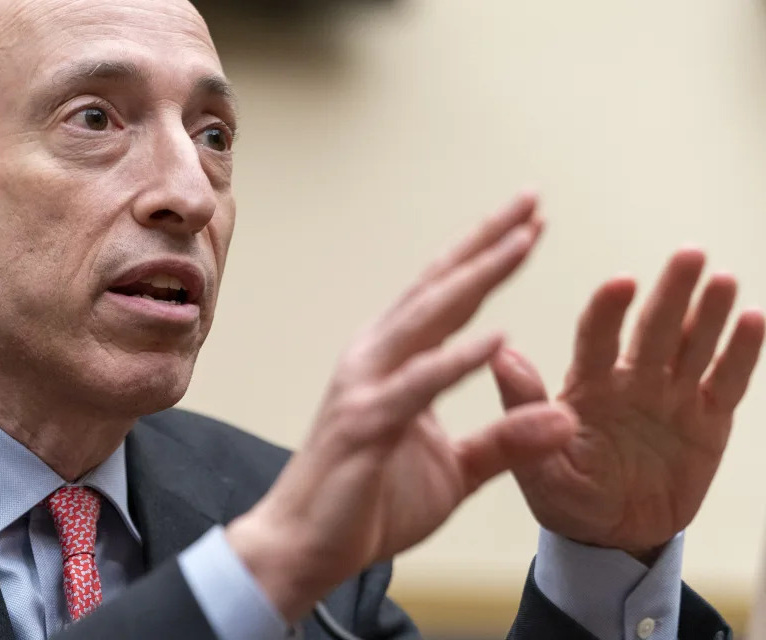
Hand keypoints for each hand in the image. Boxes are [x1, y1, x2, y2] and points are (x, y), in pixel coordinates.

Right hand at [226, 193, 577, 620]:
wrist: (302, 547)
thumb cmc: (369, 502)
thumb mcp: (455, 472)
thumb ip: (506, 442)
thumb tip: (567, 419)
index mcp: (395, 361)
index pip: (447, 298)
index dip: (487, 258)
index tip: (530, 222)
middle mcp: (377, 358)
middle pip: (438, 288)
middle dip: (487, 243)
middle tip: (531, 200)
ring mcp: (367, 386)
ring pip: (428, 318)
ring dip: (478, 277)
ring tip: (524, 241)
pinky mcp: (366, 424)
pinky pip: (419, 385)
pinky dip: (457, 358)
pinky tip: (497, 335)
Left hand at [491, 249, 764, 559]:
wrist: (611, 537)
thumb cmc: (566, 496)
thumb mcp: (538, 464)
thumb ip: (524, 411)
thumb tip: (501, 356)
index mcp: (587, 385)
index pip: (598, 337)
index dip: (608, 310)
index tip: (620, 283)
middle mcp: (631, 380)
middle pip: (654, 328)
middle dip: (671, 293)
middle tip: (688, 255)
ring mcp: (672, 396)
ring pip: (694, 345)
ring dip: (709, 312)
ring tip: (722, 279)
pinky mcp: (708, 420)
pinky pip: (726, 382)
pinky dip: (741, 353)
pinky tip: (753, 320)